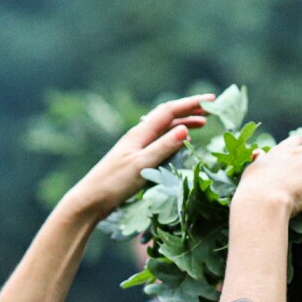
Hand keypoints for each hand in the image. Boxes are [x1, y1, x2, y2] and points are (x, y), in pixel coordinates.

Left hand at [61, 94, 214, 219]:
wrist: (90, 200)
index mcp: (140, 133)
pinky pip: (160, 141)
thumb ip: (163, 147)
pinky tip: (180, 142)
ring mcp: (137, 147)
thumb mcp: (141, 165)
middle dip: (189, 111)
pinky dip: (174, 138)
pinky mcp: (136, 159)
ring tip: (202, 124)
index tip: (211, 101)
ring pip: (164, 129)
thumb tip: (185, 129)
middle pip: (168, 117)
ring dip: (183, 124)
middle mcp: (139, 136)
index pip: (169, 111)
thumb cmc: (113, 184)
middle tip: (211, 110)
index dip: (191, 104)